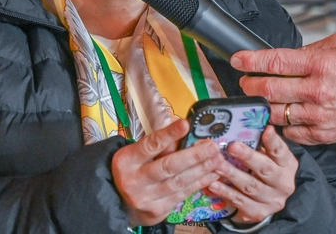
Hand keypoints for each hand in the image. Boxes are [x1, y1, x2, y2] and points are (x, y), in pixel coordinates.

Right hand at [111, 118, 225, 225]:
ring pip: (179, 182)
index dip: (169, 134)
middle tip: (212, 146)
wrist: (118, 202)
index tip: (186, 124)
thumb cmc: (132, 171)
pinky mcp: (157, 211)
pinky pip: (182, 194)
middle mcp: (134, 180)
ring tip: (217, 159)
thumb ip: (158, 145)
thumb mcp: (136, 154)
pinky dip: (199, 183)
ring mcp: (146, 198)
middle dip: (194, 155)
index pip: (150, 145)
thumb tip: (185, 131)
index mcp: (127, 160)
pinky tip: (211, 174)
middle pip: (168, 166)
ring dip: (202, 169)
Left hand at [207, 126, 297, 223]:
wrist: (270, 199)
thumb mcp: (268, 157)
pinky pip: (240, 202)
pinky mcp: (259, 212)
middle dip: (248, 157)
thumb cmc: (266, 170)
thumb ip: (259, 144)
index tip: (266, 130)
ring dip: (232, 174)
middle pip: (265, 169)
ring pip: (250, 186)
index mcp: (287, 165)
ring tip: (217, 165)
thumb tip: (239, 126)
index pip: (281, 151)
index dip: (273, 141)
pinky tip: (213, 185)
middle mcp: (283, 184)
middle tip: (232, 146)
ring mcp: (272, 200)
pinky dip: (225, 192)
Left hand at [231, 33, 335, 143]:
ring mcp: (317, 114)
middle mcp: (315, 90)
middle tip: (245, 82)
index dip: (249, 61)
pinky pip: (290, 132)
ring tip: (260, 100)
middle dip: (249, 85)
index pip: (273, 62)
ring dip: (262, 106)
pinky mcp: (322, 133)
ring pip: (275, 113)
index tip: (237, 60)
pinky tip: (281, 117)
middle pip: (267, 89)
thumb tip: (285, 56)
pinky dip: (281, 125)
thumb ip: (309, 49)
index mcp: (318, 64)